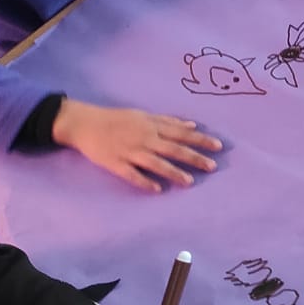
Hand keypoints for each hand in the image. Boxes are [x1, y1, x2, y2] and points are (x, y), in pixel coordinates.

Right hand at [52, 99, 220, 192]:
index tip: (218, 146)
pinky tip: (158, 189)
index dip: (200, 139)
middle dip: (193, 157)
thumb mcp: (144, 114)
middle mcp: (144, 138)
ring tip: (190, 182)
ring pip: (155, 163)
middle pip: (173, 148)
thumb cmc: (117, 118)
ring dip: (173, 172)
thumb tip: (192, 125)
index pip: (181, 133)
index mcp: (152, 126)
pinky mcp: (116, 163)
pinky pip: (132, 174)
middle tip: (212, 166)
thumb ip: (168, 120)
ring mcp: (130, 151)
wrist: (84, 123)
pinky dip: (144, 181)